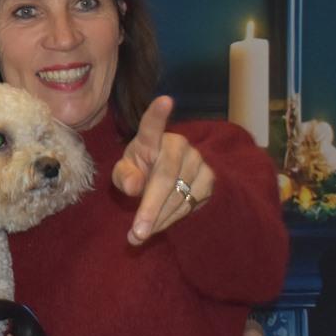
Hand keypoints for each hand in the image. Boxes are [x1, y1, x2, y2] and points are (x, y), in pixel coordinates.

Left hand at [110, 96, 215, 244]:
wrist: (171, 179)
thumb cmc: (141, 170)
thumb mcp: (126, 172)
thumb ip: (124, 176)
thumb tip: (134, 187)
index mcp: (151, 138)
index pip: (152, 124)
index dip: (158, 114)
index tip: (165, 100)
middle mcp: (178, 145)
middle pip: (165, 178)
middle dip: (150, 208)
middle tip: (136, 233)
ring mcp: (198, 161)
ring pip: (179, 195)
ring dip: (159, 219)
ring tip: (139, 235)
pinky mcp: (210, 179)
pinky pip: (190, 204)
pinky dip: (172, 219)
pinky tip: (158, 225)